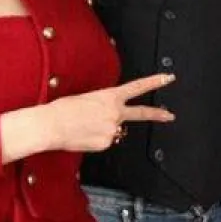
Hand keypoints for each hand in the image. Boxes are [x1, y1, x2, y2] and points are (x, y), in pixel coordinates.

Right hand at [43, 73, 175, 153]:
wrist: (51, 125)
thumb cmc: (63, 109)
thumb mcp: (87, 99)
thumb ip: (104, 107)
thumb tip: (110, 118)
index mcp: (110, 96)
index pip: (137, 87)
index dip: (155, 82)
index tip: (167, 78)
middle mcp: (115, 112)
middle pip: (141, 113)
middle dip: (157, 114)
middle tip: (169, 115)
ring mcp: (112, 129)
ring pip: (114, 130)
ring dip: (103, 129)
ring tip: (85, 126)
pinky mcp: (106, 143)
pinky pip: (105, 141)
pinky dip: (96, 139)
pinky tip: (84, 135)